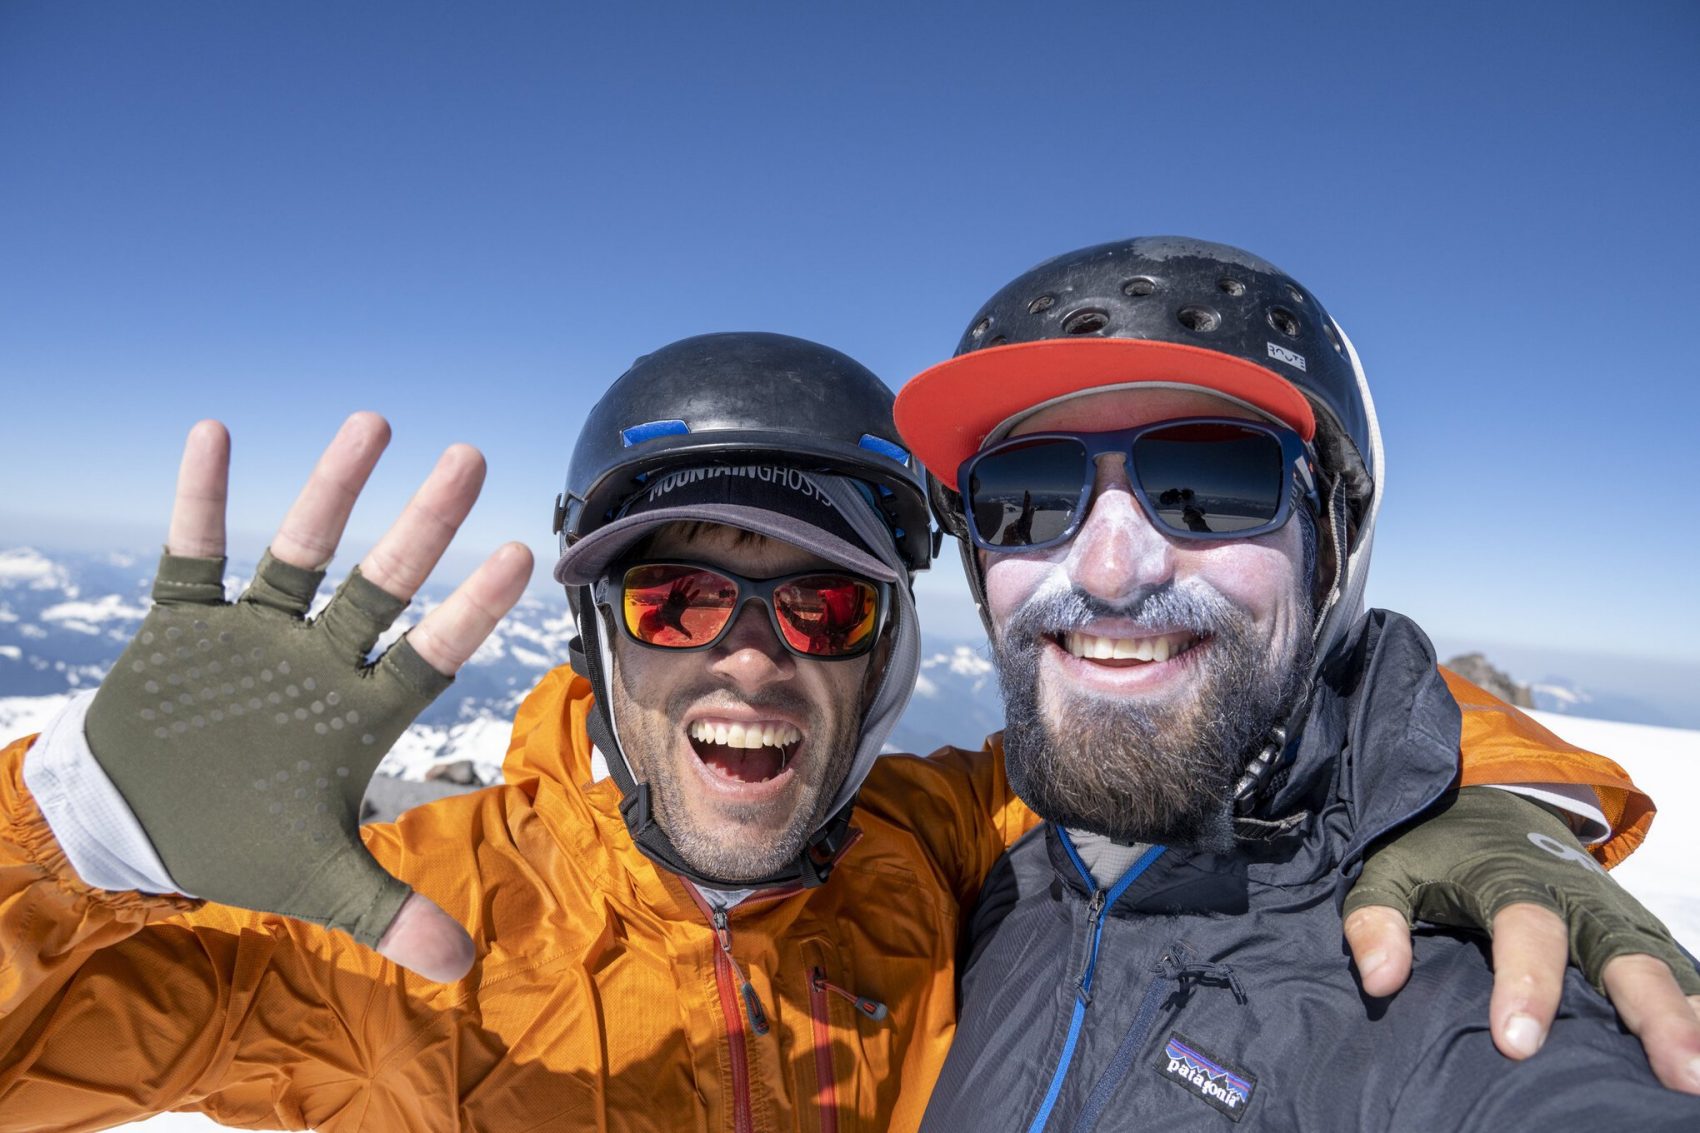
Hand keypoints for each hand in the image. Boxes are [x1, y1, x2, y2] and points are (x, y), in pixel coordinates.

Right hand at [85, 414, 532, 982]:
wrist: (140, 826)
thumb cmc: (239, 842)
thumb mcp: (315, 880)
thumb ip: (387, 912)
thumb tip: (464, 970)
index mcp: (355, 712)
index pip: (428, 651)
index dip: (470, 609)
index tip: (520, 553)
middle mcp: (316, 658)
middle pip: (379, 582)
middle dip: (422, 524)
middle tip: (472, 459)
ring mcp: (253, 635)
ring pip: (299, 551)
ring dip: (331, 491)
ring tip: (374, 424)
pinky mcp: (183, 624)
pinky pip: (190, 554)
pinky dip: (197, 501)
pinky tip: (213, 435)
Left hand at [1343, 787, 1699, 1092]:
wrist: (1485, 796)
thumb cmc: (1432, 847)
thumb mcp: (1389, 868)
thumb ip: (1377, 918)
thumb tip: (1381, 980)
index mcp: (1511, 877)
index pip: (1526, 930)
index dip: (1525, 984)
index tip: (1518, 1044)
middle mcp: (1575, 895)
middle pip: (1619, 951)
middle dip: (1652, 1010)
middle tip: (1680, 1070)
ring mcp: (1611, 911)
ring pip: (1656, 963)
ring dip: (1687, 1015)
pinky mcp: (1631, 926)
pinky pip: (1671, 965)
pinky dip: (1694, 1003)